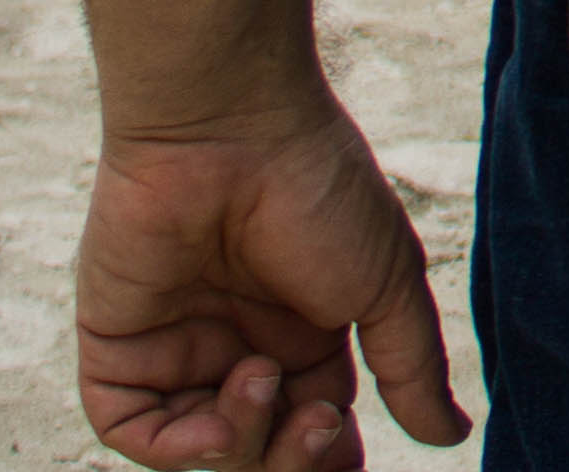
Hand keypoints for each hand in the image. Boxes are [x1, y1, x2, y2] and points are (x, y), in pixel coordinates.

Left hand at [74, 104, 466, 467]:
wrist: (231, 129)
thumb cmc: (319, 190)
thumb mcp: (385, 284)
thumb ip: (412, 366)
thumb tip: (451, 436)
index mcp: (303, 336)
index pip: (313, 432)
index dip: (330, 457)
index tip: (345, 447)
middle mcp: (237, 350)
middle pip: (260, 455)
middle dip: (292, 459)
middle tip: (315, 420)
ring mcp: (175, 351)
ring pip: (200, 454)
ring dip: (242, 446)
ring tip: (261, 380)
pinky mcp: (117, 349)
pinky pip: (133, 431)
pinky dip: (177, 450)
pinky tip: (216, 421)